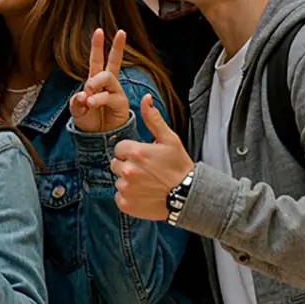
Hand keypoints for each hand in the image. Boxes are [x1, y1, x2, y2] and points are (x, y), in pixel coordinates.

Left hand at [69, 27, 132, 133]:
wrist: (98, 139)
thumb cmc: (89, 122)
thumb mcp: (77, 112)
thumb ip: (76, 103)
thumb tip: (82, 95)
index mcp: (95, 82)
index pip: (97, 60)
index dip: (98, 46)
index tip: (99, 30)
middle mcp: (107, 84)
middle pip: (112, 62)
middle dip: (117, 47)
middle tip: (119, 33)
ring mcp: (115, 92)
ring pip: (107, 78)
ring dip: (95, 83)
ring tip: (88, 97)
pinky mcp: (121, 103)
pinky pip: (109, 96)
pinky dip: (98, 98)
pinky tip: (92, 103)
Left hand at [111, 96, 191, 220]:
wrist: (188, 196)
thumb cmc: (179, 166)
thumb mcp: (169, 139)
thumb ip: (153, 119)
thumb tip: (145, 98)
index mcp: (135, 152)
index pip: (119, 148)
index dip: (131, 152)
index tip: (144, 158)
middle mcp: (127, 170)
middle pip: (116, 164)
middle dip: (128, 165)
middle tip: (146, 171)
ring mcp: (126, 189)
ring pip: (118, 181)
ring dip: (128, 181)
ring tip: (147, 183)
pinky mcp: (126, 204)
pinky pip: (119, 197)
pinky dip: (128, 197)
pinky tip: (143, 194)